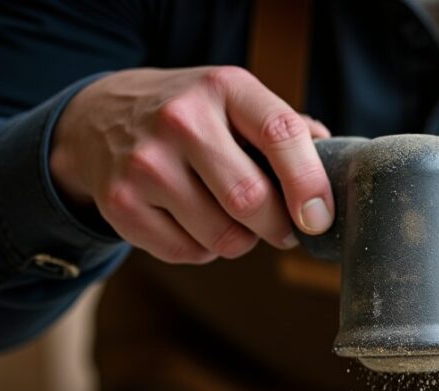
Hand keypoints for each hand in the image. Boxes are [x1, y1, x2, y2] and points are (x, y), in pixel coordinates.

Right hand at [50, 66, 331, 263]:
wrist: (99, 118)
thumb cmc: (192, 117)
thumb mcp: (236, 101)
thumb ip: (288, 131)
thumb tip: (338, 167)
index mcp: (224, 88)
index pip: (281, 134)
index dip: (310, 183)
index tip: (319, 218)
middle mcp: (180, 120)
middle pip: (251, 200)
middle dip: (279, 227)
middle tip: (284, 229)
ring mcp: (145, 163)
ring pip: (223, 237)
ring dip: (242, 241)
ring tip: (232, 219)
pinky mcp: (121, 204)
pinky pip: (189, 253)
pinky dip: (203, 250)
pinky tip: (193, 222)